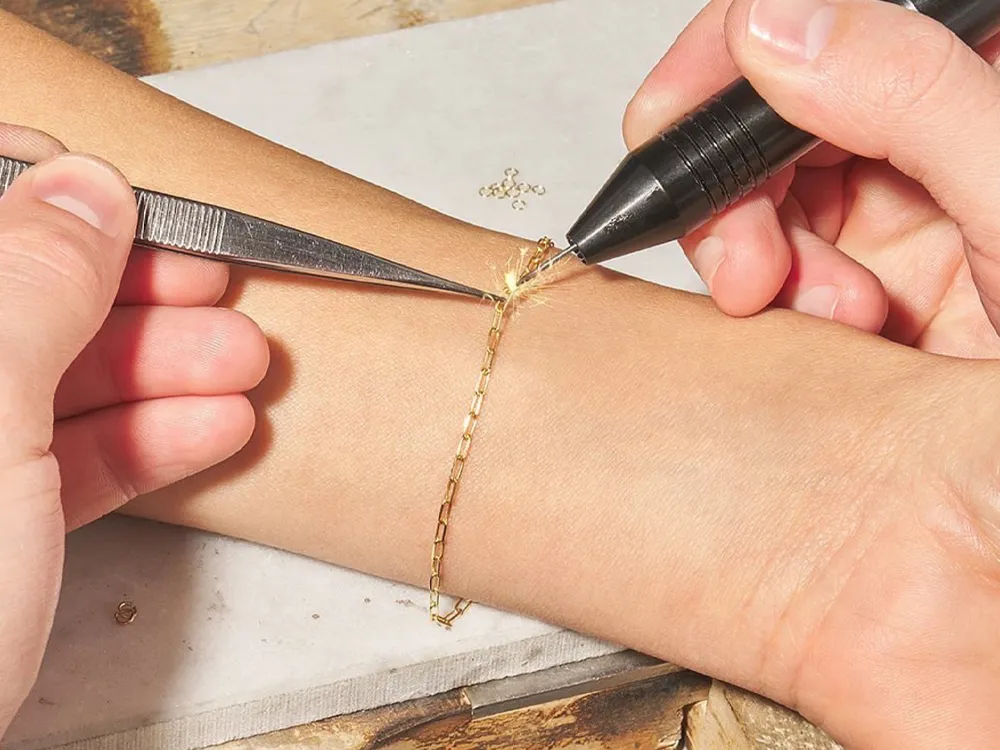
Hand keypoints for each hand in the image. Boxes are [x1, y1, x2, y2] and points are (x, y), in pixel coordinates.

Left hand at [0, 127, 267, 732]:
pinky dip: (146, 443)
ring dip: (161, 370)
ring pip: (51, 386)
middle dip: (130, 292)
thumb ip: (31, 285)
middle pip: (15, 301)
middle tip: (216, 288)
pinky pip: (65, 463)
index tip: (132, 204)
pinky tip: (214, 429)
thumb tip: (86, 186)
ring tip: (244, 363)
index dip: (41, 193)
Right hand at [624, 0, 999, 357]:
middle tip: (745, 260)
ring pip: (764, 194)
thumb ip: (914, 100)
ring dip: (760, 256)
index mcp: (980, 80)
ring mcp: (895, 206)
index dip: (736, 52)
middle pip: (774, 111)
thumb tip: (774, 26)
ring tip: (818, 309)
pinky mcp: (868, 274)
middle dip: (736, 188)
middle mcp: (928, 134)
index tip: (677, 115)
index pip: (832, 19)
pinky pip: (779, 264)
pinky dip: (778, 300)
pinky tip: (834, 331)